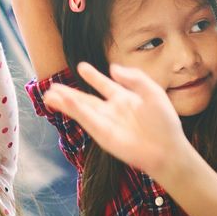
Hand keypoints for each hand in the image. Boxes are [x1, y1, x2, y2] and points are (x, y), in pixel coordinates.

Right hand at [42, 62, 191, 179]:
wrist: (167, 149)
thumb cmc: (164, 122)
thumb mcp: (153, 92)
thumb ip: (134, 77)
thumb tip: (113, 67)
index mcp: (126, 99)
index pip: (105, 85)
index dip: (94, 76)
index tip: (81, 67)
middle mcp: (113, 110)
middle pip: (87, 99)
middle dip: (70, 92)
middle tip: (53, 86)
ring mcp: (107, 122)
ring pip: (82, 109)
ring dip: (66, 101)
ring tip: (49, 94)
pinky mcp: (103, 134)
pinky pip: (86, 119)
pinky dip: (75, 110)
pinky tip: (64, 101)